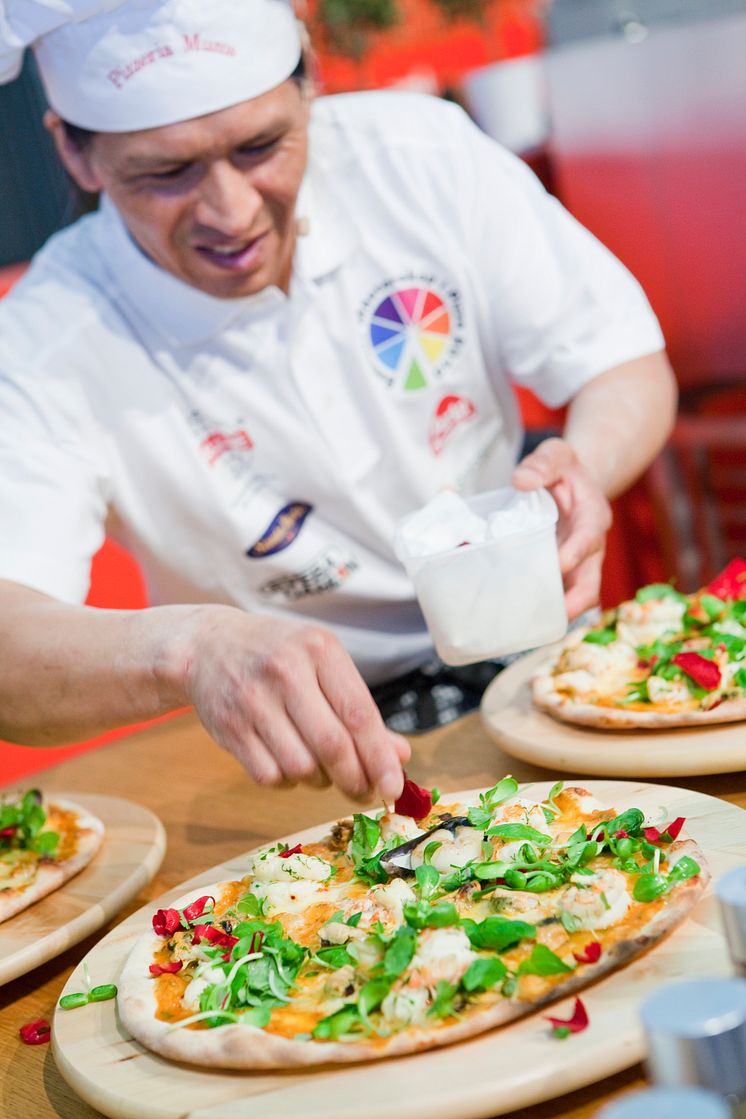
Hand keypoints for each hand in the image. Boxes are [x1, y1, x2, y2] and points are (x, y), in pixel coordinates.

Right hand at [179, 608, 409, 801]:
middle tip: (363, 791)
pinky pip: (270, 776)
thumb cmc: (278, 656)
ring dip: (319, 780)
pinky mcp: (229, 728)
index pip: (358, 713)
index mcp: (319, 649)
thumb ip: (358, 709)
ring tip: (321, 769)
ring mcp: (253, 700)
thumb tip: (399, 755)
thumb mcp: (322, 665)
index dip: (380, 757)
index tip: (393, 786)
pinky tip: (289, 764)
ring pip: (301, 767)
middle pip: (332, 745)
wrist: (207, 646)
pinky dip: (288, 781)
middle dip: (354, 778)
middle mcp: (285, 671)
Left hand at [511, 438, 611, 618]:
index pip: (589, 540)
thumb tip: (521, 481)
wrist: (569, 481)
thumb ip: (542, 464)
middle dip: (575, 603)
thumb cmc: (563, 468)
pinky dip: (542, 609)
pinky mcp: (560, 573)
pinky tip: (516, 619)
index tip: (559, 564)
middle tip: (550, 616)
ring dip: (556, 613)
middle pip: (591, 583)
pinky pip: (556, 595)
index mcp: (592, 518)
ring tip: (529, 626)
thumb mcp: (556, 454)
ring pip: (575, 597)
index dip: (576, 554)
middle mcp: (588, 548)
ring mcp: (575, 565)